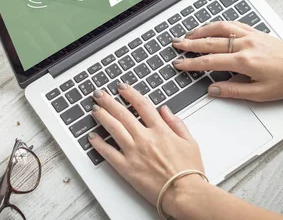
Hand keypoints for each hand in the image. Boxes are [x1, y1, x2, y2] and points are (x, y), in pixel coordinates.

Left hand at [89, 84, 207, 215]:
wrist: (185, 194)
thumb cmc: (189, 172)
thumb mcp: (190, 142)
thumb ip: (177, 124)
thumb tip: (165, 110)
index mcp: (161, 130)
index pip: (142, 105)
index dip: (130, 94)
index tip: (122, 88)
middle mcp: (145, 138)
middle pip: (122, 113)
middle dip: (109, 101)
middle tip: (99, 94)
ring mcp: (134, 152)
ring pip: (113, 128)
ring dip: (102, 116)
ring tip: (94, 108)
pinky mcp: (127, 168)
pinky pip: (108, 153)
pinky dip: (98, 144)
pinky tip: (92, 137)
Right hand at [172, 21, 282, 101]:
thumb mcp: (259, 94)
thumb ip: (233, 91)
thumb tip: (213, 89)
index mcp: (243, 61)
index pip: (210, 62)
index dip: (191, 63)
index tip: (179, 64)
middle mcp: (245, 45)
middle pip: (210, 42)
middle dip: (190, 44)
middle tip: (176, 45)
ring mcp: (250, 36)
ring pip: (219, 28)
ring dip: (201, 31)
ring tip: (188, 35)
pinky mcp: (255, 32)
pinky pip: (232, 24)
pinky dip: (218, 25)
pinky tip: (211, 27)